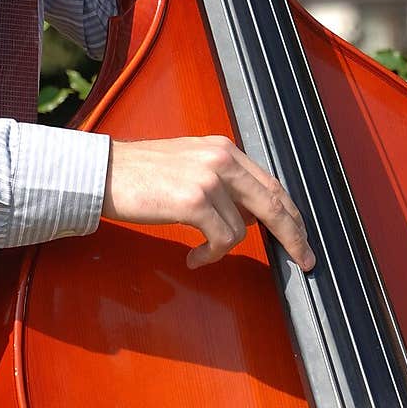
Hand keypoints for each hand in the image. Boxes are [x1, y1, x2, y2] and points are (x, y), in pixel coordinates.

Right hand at [102, 135, 315, 272]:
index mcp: (224, 148)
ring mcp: (209, 178)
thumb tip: (250, 215)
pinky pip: (222, 240)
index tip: (300, 235)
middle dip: (293, 235)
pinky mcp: (194, 200)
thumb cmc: (139, 174)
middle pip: (274, 202)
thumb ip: (223, 182)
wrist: (102, 174)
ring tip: (202, 252)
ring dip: (223, 248)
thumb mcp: (189, 164)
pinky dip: (210, 255)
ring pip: (242, 228)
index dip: (290, 213)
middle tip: (304, 259)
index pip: (270, 183)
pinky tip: (193, 258)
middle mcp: (222, 157)